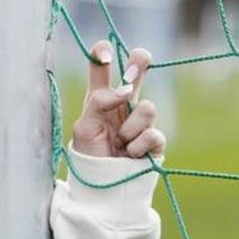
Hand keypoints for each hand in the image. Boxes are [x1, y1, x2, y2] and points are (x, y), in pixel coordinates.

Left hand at [71, 40, 166, 158]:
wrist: (104, 186)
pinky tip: (130, 154)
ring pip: (148, 107)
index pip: (102, 68)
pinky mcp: (155, 139)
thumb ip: (100, 102)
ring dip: (131, 127)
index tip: (103, 52)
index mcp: (100, 97)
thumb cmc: (90, 155)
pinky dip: (138, 145)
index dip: (103, 54)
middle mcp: (122, 104)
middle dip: (140, 61)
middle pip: (137, 70)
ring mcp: (141, 120)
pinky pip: (153, 133)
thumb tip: (127, 89)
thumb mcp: (84, 127)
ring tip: (120, 142)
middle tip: (136, 65)